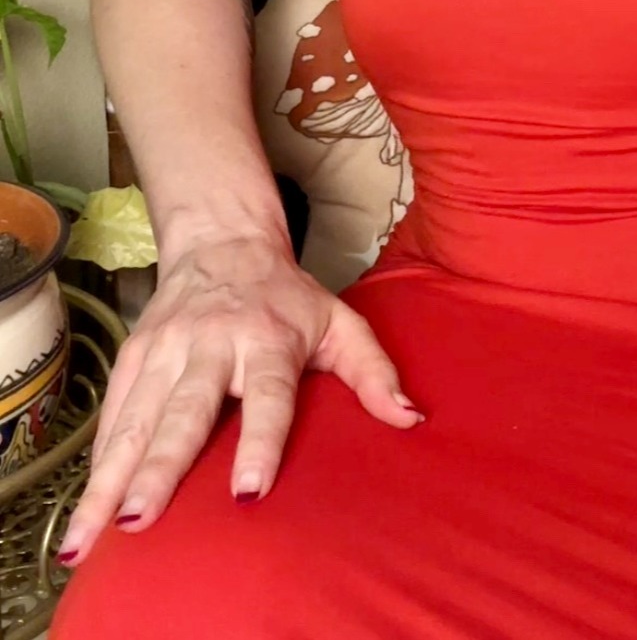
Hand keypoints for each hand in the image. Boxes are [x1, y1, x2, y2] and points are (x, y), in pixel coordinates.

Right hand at [56, 234, 421, 567]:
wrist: (223, 241)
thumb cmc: (287, 296)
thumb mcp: (339, 321)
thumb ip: (374, 371)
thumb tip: (411, 418)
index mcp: (268, 338)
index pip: (267, 396)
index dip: (259, 442)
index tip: (247, 490)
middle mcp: (212, 343)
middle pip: (186, 412)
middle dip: (162, 468)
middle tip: (143, 518)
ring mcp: (166, 348)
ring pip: (136, 420)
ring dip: (111, 478)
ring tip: (92, 534)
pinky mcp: (133, 354)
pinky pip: (113, 415)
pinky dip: (98, 460)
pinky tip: (87, 506)